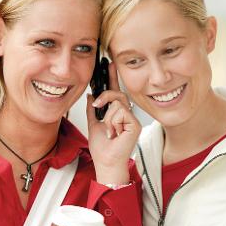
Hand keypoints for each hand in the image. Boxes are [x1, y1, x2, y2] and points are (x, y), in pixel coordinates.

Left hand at [87, 62, 140, 184]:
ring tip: (109, 131)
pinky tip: (114, 134)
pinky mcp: (135, 124)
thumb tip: (90, 95)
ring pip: (117, 104)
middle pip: (117, 94)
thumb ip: (93, 110)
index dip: (112, 77)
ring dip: (107, 118)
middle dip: (105, 97)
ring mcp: (132, 119)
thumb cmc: (102, 149)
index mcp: (116, 113)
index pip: (115, 91)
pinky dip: (112, 123)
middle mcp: (126, 114)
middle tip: (97, 104)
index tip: (108, 64)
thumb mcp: (93, 125)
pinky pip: (120, 112)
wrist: (105, 162)